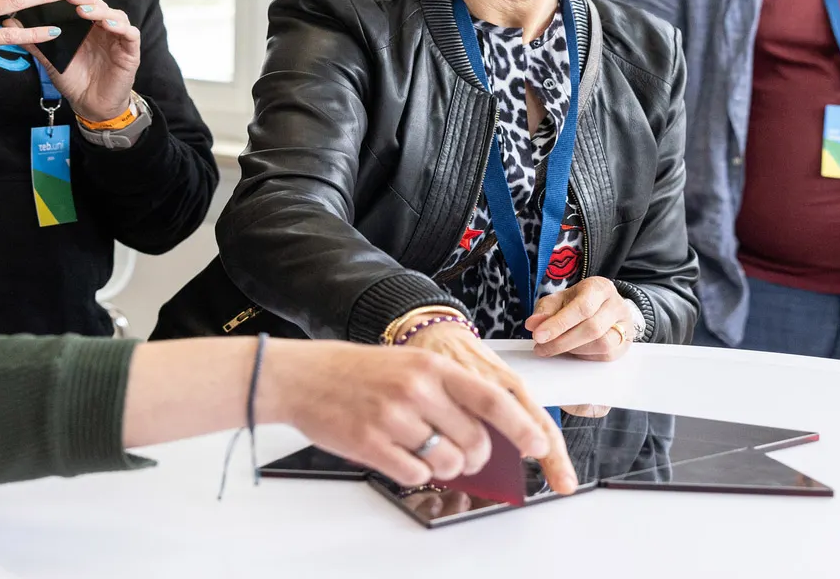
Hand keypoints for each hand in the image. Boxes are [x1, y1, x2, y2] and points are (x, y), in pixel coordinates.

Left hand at [15, 0, 139, 122]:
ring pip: (114, 14)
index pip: (79, 1)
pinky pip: (130, 34)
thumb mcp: (50, 59)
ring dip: (100, 10)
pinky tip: (107, 25)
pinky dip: (120, 27)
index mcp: (85, 25)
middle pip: (96, 3)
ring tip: (83, 10)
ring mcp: (118, 37)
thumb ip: (33, 40)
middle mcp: (102, 27)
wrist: (91, 105)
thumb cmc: (74, 79)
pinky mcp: (130, 50)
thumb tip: (8, 22)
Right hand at [257, 340, 577, 493]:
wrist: (302, 376)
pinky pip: (415, 473)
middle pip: (474, 440)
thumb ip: (447, 392)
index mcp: (431, 366)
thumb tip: (485, 430)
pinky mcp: (372, 444)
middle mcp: (416, 390)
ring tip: (430, 454)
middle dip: (477, 456)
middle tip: (466, 455)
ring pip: (448, 461)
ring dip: (447, 466)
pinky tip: (402, 457)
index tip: (537, 445)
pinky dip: (416, 473)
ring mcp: (393, 418)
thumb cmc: (356, 372)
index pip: (492, 400)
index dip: (522, 426)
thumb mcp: (408, 366)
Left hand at [525, 277, 640, 360]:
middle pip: (592, 328)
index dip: (559, 324)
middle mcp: (616, 304)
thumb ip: (545, 310)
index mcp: (599, 287)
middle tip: (541, 348)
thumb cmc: (579, 302)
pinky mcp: (626, 343)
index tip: (538, 336)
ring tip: (555, 347)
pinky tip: (572, 351)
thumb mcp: (559, 300)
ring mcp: (625, 324)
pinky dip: (584, 356)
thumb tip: (533, 324)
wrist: (604, 307)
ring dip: (573, 350)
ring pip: (601, 344)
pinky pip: (605, 355)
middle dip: (562, 341)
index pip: (582, 307)